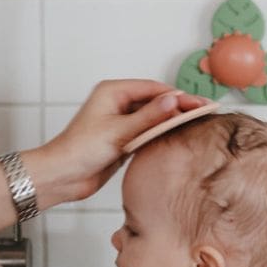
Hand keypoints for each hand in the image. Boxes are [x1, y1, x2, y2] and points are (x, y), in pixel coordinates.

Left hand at [29, 79, 209, 204]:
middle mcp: (117, 102)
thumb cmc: (80, 151)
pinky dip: (162, 132)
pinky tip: (178, 136)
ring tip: (197, 123)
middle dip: (179, 106)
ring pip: (153, 116)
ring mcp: (120, 120)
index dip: (179, 96)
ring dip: (172, 119)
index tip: (200, 103)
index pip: (154, 89)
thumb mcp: (119, 132)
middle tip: (205, 111)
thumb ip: (149, 117)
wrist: (61, 177)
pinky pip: (147, 131)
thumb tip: (173, 101)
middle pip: (155, 101)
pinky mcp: (122, 138)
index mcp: (113, 92)